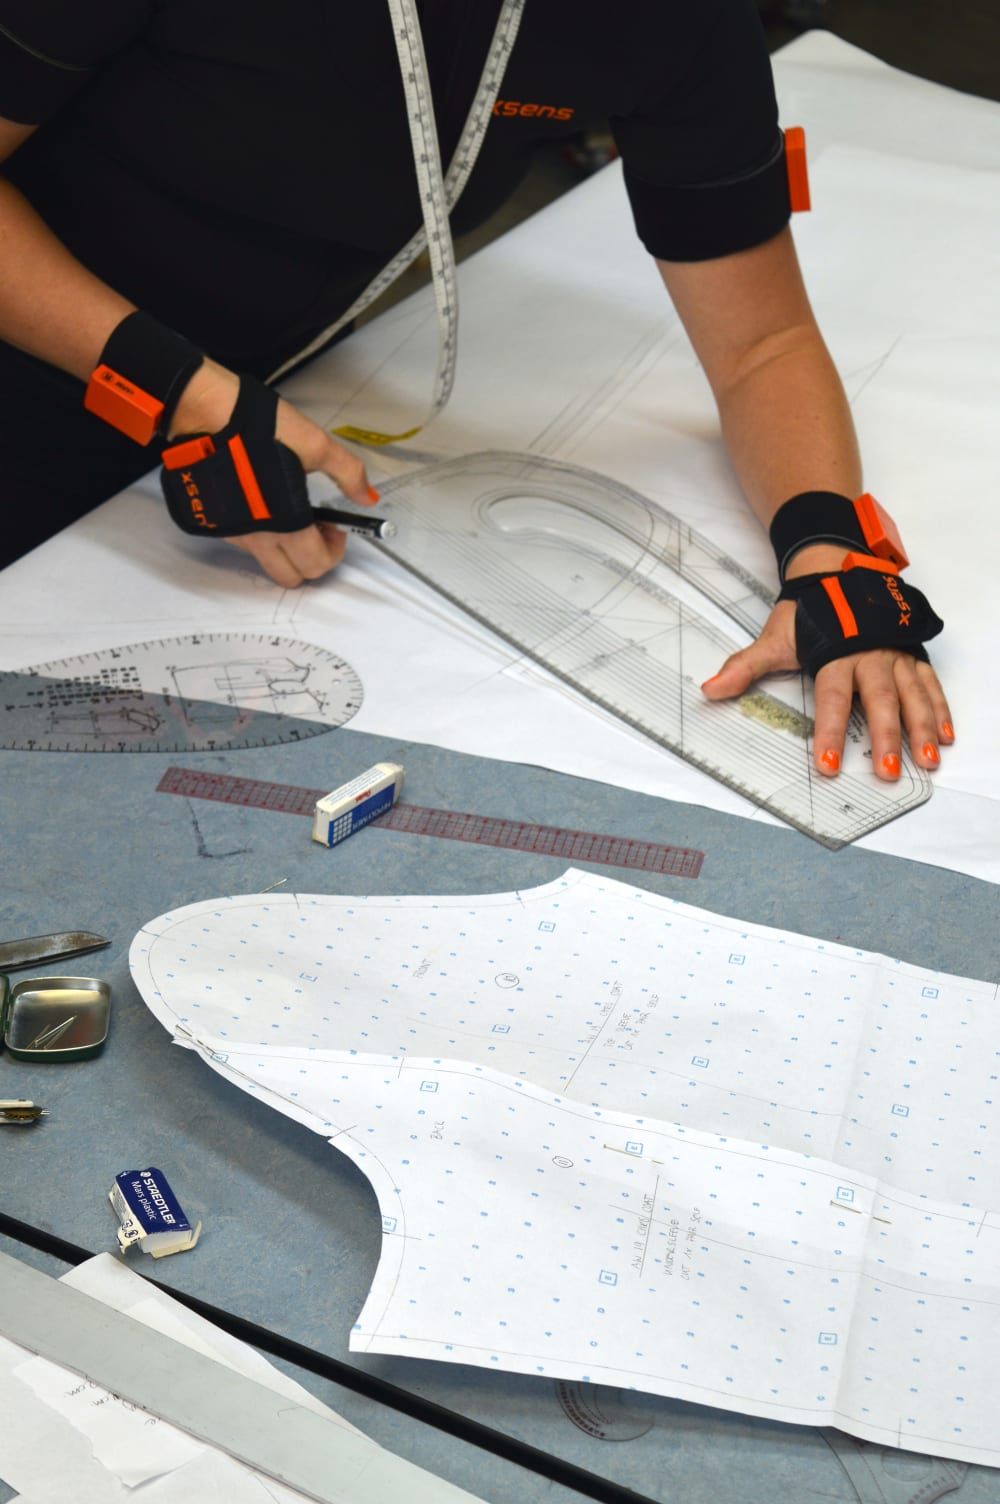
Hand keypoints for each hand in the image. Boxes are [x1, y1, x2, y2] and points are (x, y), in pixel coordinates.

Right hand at [169, 359, 375, 587]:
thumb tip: (368, 497)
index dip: (333, 551)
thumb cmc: (257, 425)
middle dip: (310, 560)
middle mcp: (255, 537)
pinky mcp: (211, 521)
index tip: (334, 527)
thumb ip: (348, 473)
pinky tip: (260, 502)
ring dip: (284, 549)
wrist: (201, 412)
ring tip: (287, 512)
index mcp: (284, 523)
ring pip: (265, 561)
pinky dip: (258, 533)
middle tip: (315, 530)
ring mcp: (231, 532)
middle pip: (290, 577)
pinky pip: (241, 541)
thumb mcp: (315, 444)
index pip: (315, 565)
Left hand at [701, 547, 953, 779]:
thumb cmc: (810, 611)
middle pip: (880, 701)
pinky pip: (930, 684)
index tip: (829, 763)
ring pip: (913, 696)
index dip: (830, 732)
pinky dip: (940, 709)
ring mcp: (896, 655)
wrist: (839, 570)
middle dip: (886, 738)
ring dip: (921, 729)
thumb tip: (711, 690)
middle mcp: (871, 657)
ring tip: (925, 761)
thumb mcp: (776, 638)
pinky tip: (944, 736)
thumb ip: (745, 667)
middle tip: (886, 772)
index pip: (833, 699)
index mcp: (836, 655)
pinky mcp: (913, 654)